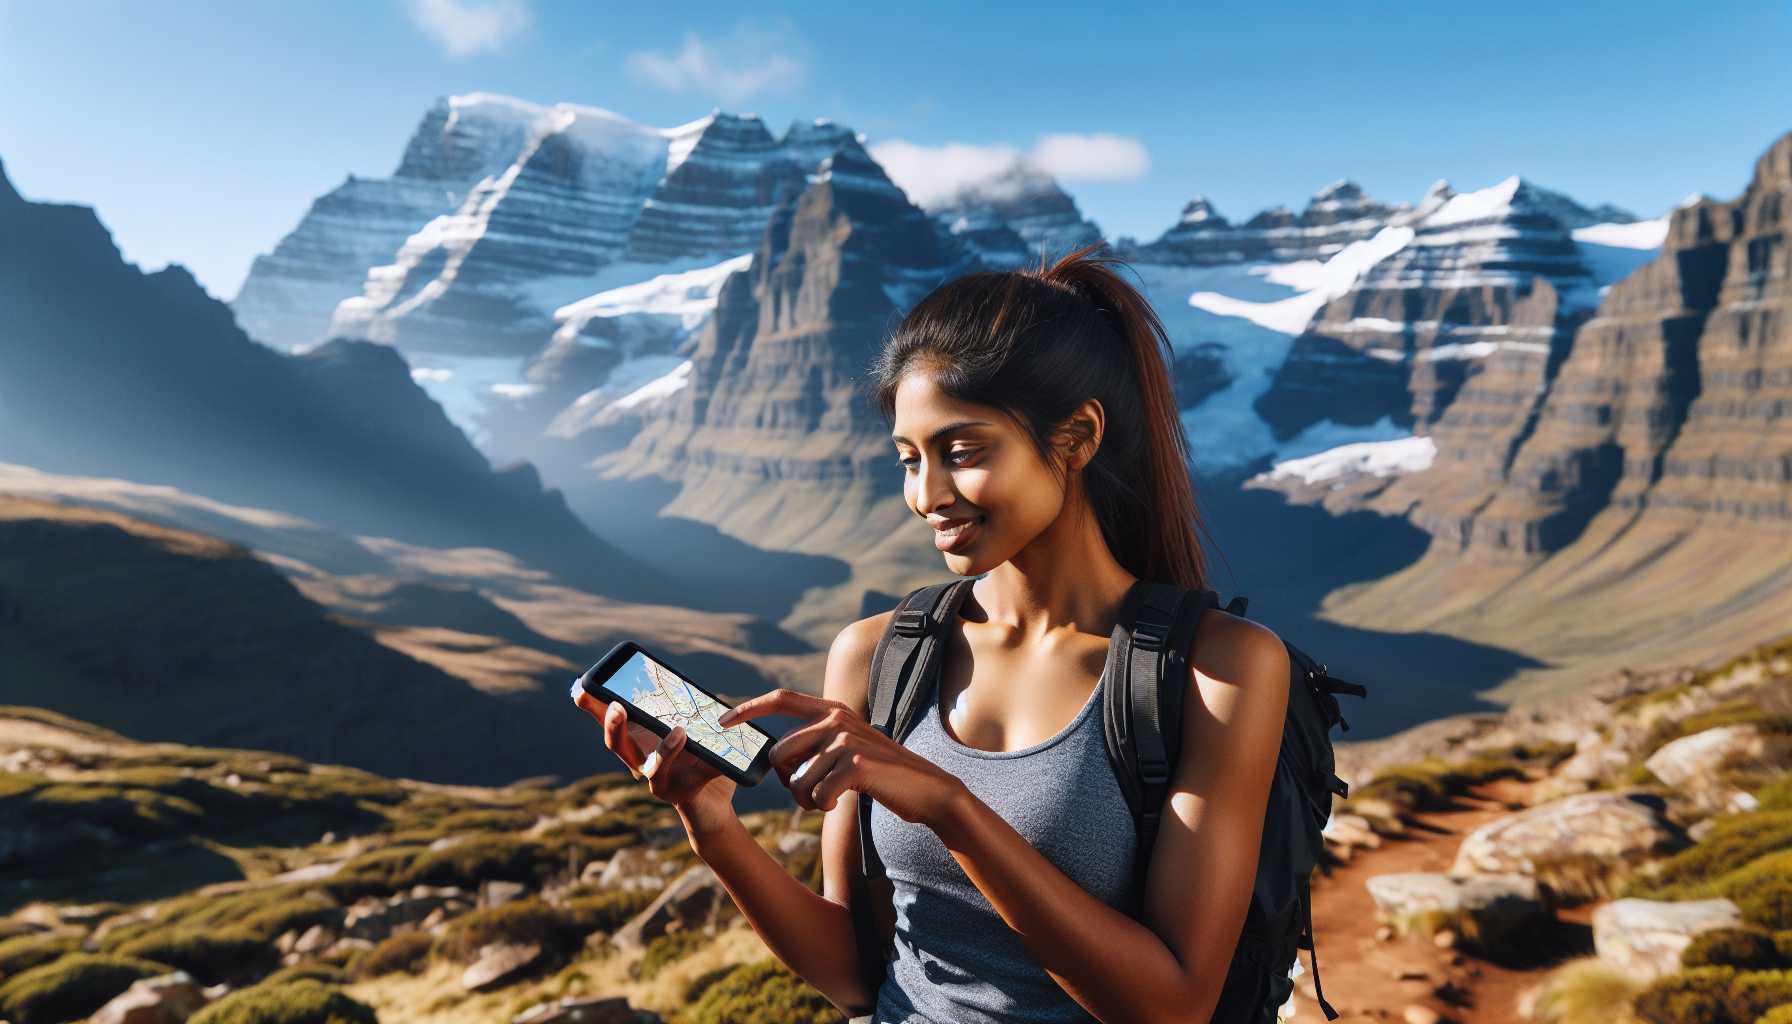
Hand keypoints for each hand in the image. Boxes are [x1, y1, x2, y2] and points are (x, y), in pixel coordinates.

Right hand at [573, 689, 735, 816]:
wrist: (713, 802)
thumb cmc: (695, 758)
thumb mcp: (686, 728)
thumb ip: (681, 709)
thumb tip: (680, 684)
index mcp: (639, 744)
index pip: (612, 725)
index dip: (594, 710)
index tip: (581, 690)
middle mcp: (642, 764)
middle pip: (619, 747)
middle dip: (614, 727)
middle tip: (617, 707)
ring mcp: (660, 782)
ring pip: (654, 768)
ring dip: (666, 750)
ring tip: (680, 731)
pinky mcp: (683, 794)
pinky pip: (696, 778)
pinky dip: (707, 767)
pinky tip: (718, 759)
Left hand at [717, 688, 966, 829]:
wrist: (926, 790)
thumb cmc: (880, 774)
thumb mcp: (847, 748)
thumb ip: (817, 743)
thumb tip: (777, 758)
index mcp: (832, 710)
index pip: (781, 699)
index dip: (748, 708)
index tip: (722, 721)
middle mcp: (836, 719)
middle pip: (780, 753)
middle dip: (787, 782)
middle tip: (810, 793)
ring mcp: (846, 740)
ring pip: (796, 781)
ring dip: (808, 800)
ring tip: (831, 798)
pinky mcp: (855, 765)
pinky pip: (816, 795)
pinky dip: (825, 806)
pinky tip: (843, 802)